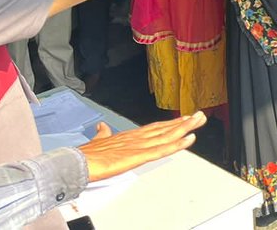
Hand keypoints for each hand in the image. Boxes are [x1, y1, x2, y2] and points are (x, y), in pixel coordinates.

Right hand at [80, 112, 205, 180]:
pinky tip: (189, 139)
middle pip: (165, 129)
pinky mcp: (138, 156)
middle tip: (200, 115)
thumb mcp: (98, 141)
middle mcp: (137, 138)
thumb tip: (102, 127)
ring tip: (200, 120)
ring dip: (185, 128)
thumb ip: (103, 134)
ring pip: (167, 136)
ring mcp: (139, 146)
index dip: (170, 123)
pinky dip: (177, 144)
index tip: (184, 118)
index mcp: (129, 136)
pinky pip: (162, 150)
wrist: (76, 162)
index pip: (154, 128)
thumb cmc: (85, 154)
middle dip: (183, 122)